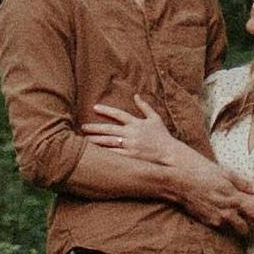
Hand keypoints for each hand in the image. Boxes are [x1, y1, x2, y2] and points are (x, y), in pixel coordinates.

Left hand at [74, 97, 191, 189]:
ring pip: (109, 142)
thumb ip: (145, 106)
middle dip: (95, 128)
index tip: (94, 107)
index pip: (118, 114)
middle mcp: (131, 133)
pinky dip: (104, 153)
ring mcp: (130, 146)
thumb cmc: (162, 136)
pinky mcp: (130, 157)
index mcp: (136, 123)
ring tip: (85, 140)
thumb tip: (136, 95)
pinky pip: (114, 155)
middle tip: (83, 127)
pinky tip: (95, 154)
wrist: (170, 154)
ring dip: (96, 141)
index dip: (106, 110)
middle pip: (109, 129)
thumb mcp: (155, 118)